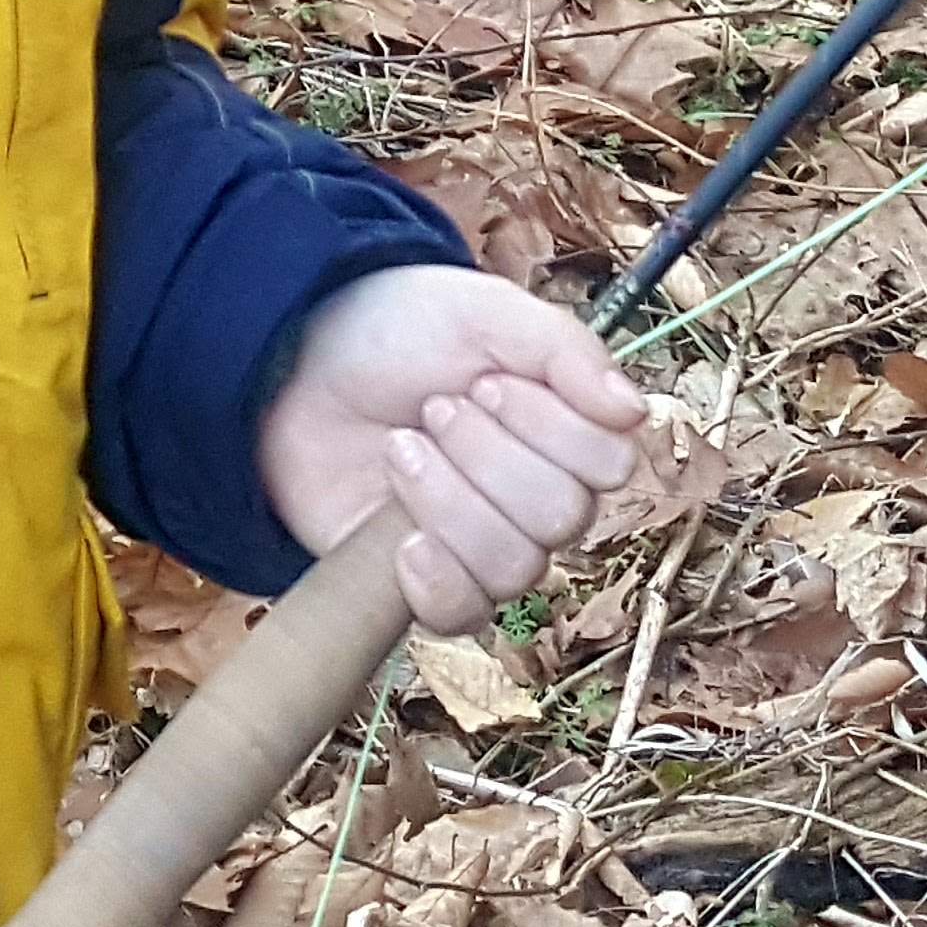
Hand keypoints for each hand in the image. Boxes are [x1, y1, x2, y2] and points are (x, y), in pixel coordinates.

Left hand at [254, 266, 649, 633]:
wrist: (293, 361)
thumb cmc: (395, 330)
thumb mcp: (483, 310)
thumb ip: (566, 349)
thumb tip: (633, 411)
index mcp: (567, 431)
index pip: (609, 463)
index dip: (549, 423)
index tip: (484, 379)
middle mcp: (538, 498)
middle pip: (562, 516)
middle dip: (487, 452)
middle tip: (434, 407)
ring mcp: (483, 548)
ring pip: (515, 563)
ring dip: (448, 496)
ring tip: (400, 446)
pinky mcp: (427, 586)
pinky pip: (463, 615)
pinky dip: (436, 579)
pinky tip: (403, 538)